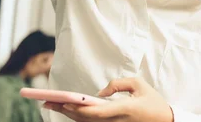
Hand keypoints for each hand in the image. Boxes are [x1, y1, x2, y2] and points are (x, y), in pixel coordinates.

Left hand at [43, 77, 173, 121]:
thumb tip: (99, 93)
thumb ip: (117, 84)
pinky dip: (79, 119)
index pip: (96, 112)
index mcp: (123, 110)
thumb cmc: (153, 101)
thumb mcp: (139, 84)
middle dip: (65, 111)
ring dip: (69, 116)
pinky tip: (68, 112)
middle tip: (47, 102)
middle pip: (86, 120)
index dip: (77, 109)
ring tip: (53, 106)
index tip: (63, 102)